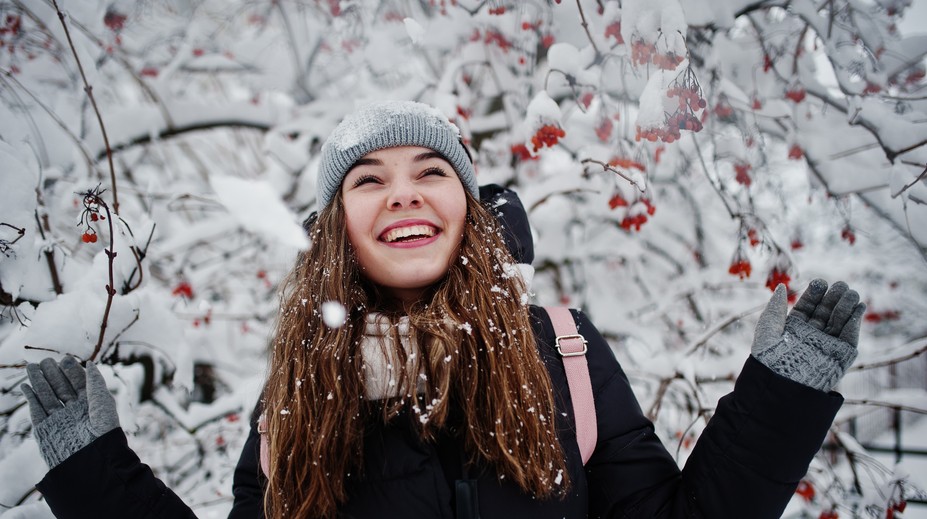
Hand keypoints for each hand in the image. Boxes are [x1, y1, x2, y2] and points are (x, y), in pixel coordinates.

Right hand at [21, 356, 119, 468]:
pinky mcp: (45, 429)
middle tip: (45, 360)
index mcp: (90, 405)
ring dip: (38, 382)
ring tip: (32, 366)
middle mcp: (74, 411)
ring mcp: (59, 419)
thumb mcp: (102, 402)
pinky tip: (26, 386)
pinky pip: (36, 411)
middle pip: (60, 388)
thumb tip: (90, 363)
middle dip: (52, 374)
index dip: (71, 371)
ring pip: (47, 397)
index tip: (64, 359)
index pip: (78, 384)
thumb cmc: (102, 431)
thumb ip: (94, 382)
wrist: (90, 459)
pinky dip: (30, 398)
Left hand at [751, 279, 865, 391]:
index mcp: (794, 329)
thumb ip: (775, 307)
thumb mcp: (768, 328)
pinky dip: (855, 322)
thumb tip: (781, 287)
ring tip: (850, 292)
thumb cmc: (769, 357)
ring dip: (846, 305)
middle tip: (840, 285)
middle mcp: (811, 335)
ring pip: (839, 321)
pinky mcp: (841, 355)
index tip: (819, 282)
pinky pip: (850, 336)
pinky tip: (858, 307)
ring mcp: (826, 344)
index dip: (814, 294)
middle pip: (826, 311)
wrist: (781, 383)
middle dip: (833, 297)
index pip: (807, 307)